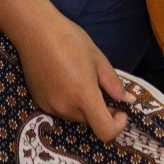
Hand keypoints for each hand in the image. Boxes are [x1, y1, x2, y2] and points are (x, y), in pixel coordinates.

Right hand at [14, 15, 132, 141]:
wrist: (35, 32)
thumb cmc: (70, 40)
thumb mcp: (98, 60)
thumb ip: (114, 84)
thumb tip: (128, 101)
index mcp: (84, 96)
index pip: (105, 131)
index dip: (117, 126)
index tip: (120, 111)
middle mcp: (66, 108)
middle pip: (91, 123)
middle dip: (101, 112)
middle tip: (102, 90)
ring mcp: (51, 107)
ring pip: (76, 117)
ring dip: (84, 107)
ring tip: (80, 81)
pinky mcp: (40, 102)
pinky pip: (61, 110)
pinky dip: (69, 103)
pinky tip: (65, 81)